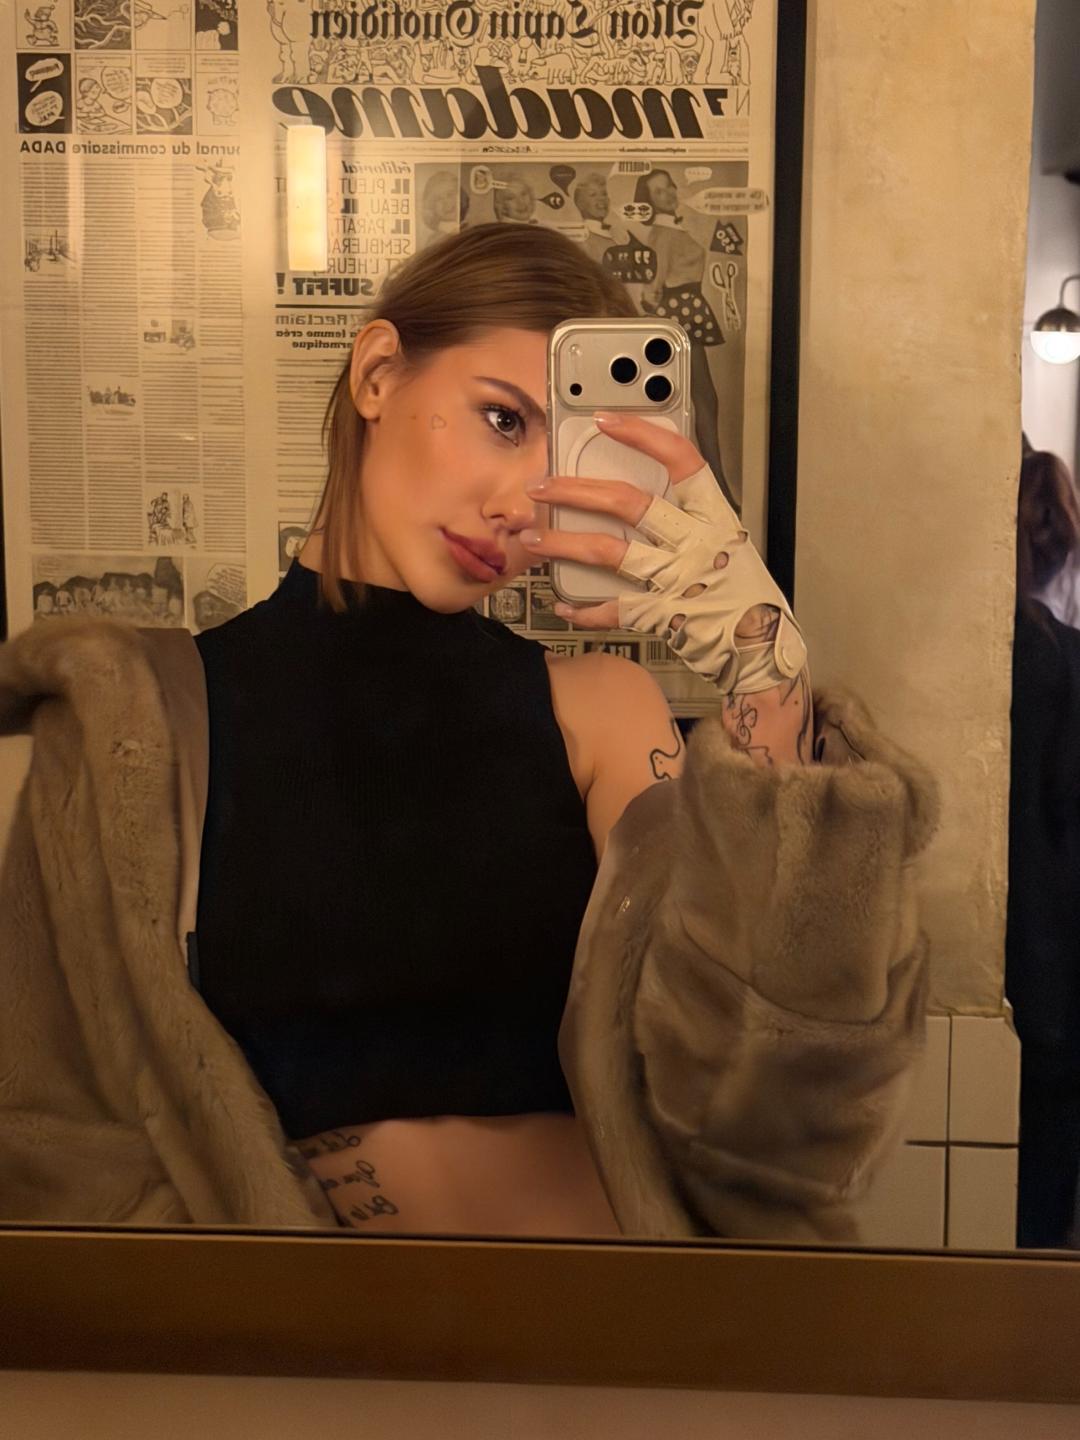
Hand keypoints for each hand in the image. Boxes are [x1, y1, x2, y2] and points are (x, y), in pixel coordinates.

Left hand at [521, 413, 805, 694]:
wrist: (764, 653)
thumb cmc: (746, 598)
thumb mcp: (729, 547)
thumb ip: (693, 526)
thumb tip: (646, 505)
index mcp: (715, 517)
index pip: (681, 459)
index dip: (641, 435)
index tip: (605, 421)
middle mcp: (696, 542)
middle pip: (627, 502)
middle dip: (575, 490)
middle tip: (541, 487)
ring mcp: (677, 579)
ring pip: (608, 551)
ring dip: (562, 543)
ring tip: (531, 539)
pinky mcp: (662, 615)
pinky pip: (613, 609)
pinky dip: (584, 609)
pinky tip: (563, 605)